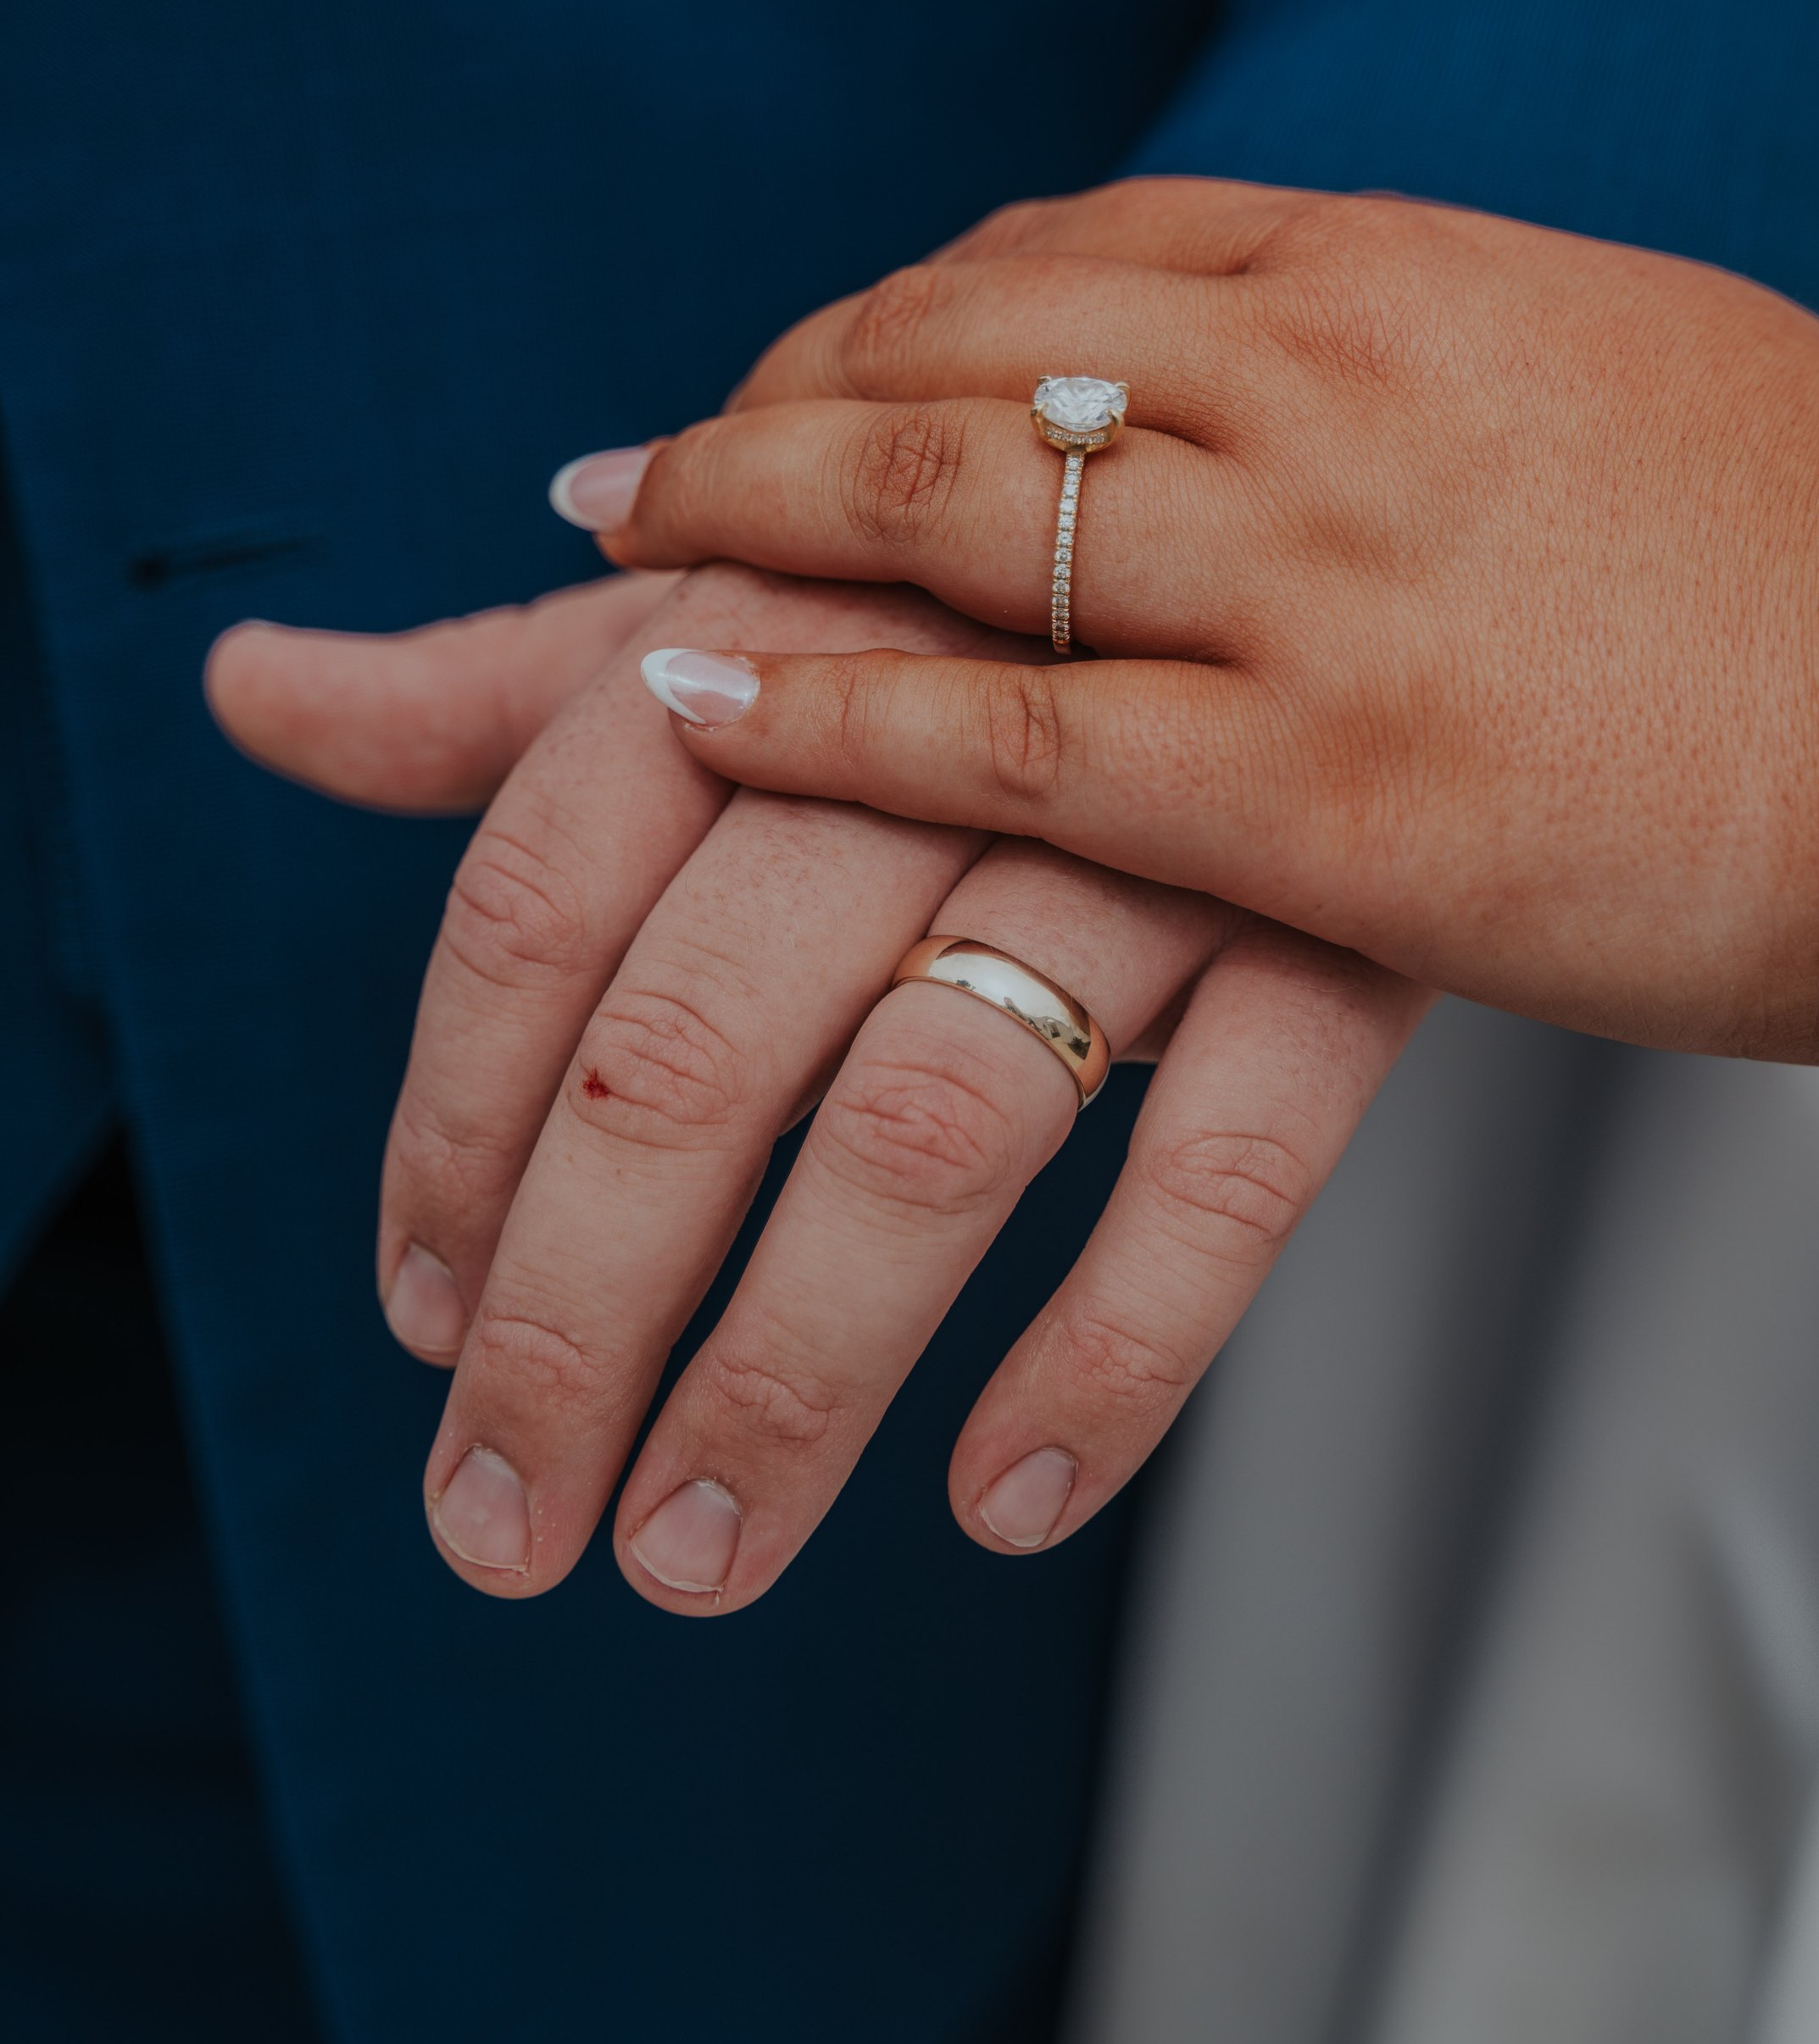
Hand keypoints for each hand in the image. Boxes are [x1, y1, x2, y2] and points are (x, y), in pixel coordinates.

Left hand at [208, 561, 1420, 1608]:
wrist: (1328, 490)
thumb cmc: (972, 590)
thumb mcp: (740, 602)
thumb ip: (501, 691)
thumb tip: (247, 695)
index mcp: (754, 617)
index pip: (538, 900)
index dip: (450, 1133)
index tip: (421, 1322)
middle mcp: (932, 711)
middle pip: (694, 1045)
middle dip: (576, 1314)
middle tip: (505, 1527)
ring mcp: (1152, 821)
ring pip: (934, 1120)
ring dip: (795, 1371)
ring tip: (694, 1552)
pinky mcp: (1345, 921)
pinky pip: (1234, 1161)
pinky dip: (1113, 1346)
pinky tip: (1001, 1497)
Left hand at [584, 179, 1818, 1072]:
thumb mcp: (1605, 358)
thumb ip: (1425, 344)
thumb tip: (1301, 350)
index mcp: (1406, 270)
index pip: (1072, 240)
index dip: (895, 302)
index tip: (804, 355)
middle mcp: (1330, 390)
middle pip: (958, 340)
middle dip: (771, 392)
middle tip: (648, 455)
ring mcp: (1312, 589)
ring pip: (941, 503)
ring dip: (741, 514)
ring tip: (622, 548)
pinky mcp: (1317, 797)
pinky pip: (994, 731)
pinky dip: (815, 706)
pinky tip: (692, 696)